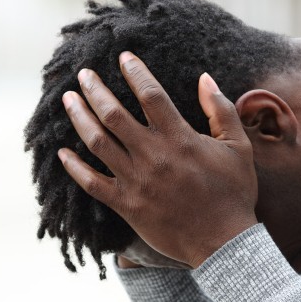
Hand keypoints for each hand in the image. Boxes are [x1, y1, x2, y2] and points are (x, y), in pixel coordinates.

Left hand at [58, 52, 258, 268]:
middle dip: (96, 89)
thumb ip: (221, 110)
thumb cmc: (234, 194)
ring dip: (79, 118)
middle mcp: (153, 156)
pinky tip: (62, 153)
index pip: (150, 95)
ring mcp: (136, 181)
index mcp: (179, 138)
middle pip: (114, 114)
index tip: (123, 57)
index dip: (134, 72)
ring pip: (97, 142)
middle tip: (83, 74)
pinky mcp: (126, 205)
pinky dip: (74, 167)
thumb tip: (205, 79)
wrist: (224, 243)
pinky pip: (92, 183)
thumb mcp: (238, 147)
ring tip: (69, 100)